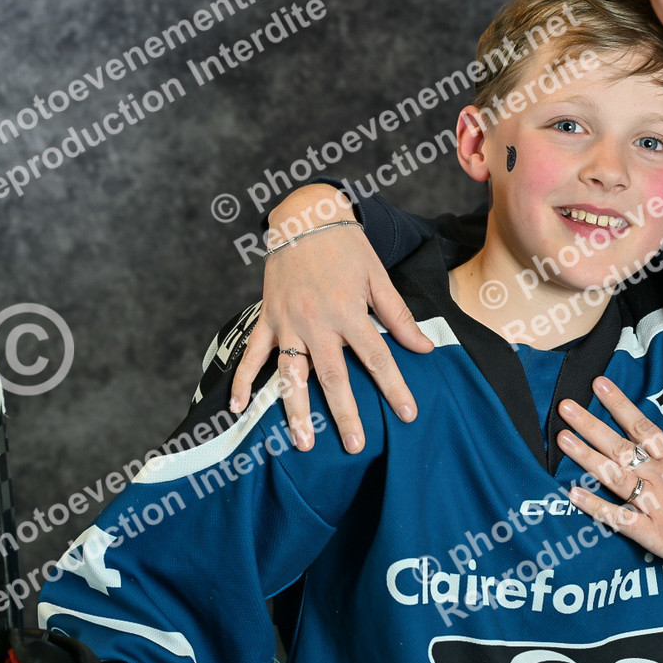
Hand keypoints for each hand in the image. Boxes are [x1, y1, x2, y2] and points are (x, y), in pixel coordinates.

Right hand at [230, 185, 433, 452]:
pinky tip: (239, 409)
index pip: (378, 358)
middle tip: (355, 446)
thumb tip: (424, 349)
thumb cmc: (346, 247)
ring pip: (291, 374)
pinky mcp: (267, 318)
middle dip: (344, 413)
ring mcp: (288, 322)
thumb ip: (398, 316)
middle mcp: (317, 322)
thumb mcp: (378, 277)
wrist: (304, 216)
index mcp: (349, 311)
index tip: (408, 414)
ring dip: (295, 410)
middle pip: (333, 376)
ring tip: (302, 442)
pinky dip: (243, 381)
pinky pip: (253, 354)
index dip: (395, 388)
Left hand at [559, 377, 662, 575]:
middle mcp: (659, 477)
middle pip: (620, 446)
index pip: (642, 426)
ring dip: (586, 456)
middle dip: (591, 425)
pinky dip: (595, 506)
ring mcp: (653, 504)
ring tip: (562, 439)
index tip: (599, 385)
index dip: (618, 404)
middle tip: (565, 406)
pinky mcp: (651, 533)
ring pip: (614, 475)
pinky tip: (573, 494)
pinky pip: (619, 518)